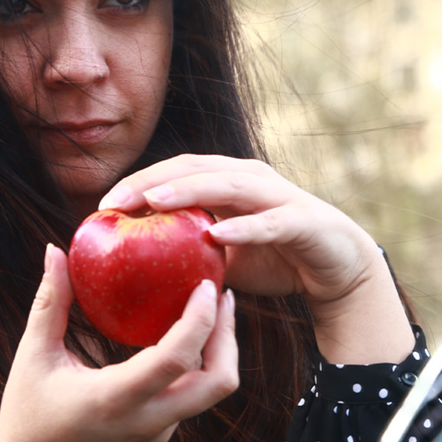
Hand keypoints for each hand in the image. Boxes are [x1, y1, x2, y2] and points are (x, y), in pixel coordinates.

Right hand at [0, 244, 237, 441]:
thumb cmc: (25, 417)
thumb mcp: (33, 357)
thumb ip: (51, 303)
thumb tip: (55, 250)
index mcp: (117, 399)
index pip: (178, 357)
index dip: (202, 319)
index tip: (207, 285)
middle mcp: (147, 422)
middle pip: (219, 382)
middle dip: (229, 336)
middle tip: (222, 296)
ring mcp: (158, 434)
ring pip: (209, 392)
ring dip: (216, 351)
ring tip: (206, 310)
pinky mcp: (157, 438)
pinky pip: (188, 399)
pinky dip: (193, 366)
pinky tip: (179, 338)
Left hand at [99, 155, 414, 364]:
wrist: (338, 269)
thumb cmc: (276, 259)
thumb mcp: (223, 258)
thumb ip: (189, 255)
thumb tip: (138, 273)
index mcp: (229, 181)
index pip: (176, 171)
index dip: (139, 181)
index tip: (103, 205)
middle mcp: (251, 179)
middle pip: (195, 169)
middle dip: (152, 181)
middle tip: (115, 201)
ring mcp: (278, 197)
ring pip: (228, 185)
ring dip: (190, 191)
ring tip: (155, 202)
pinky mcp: (302, 221)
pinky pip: (269, 222)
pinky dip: (242, 227)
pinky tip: (215, 234)